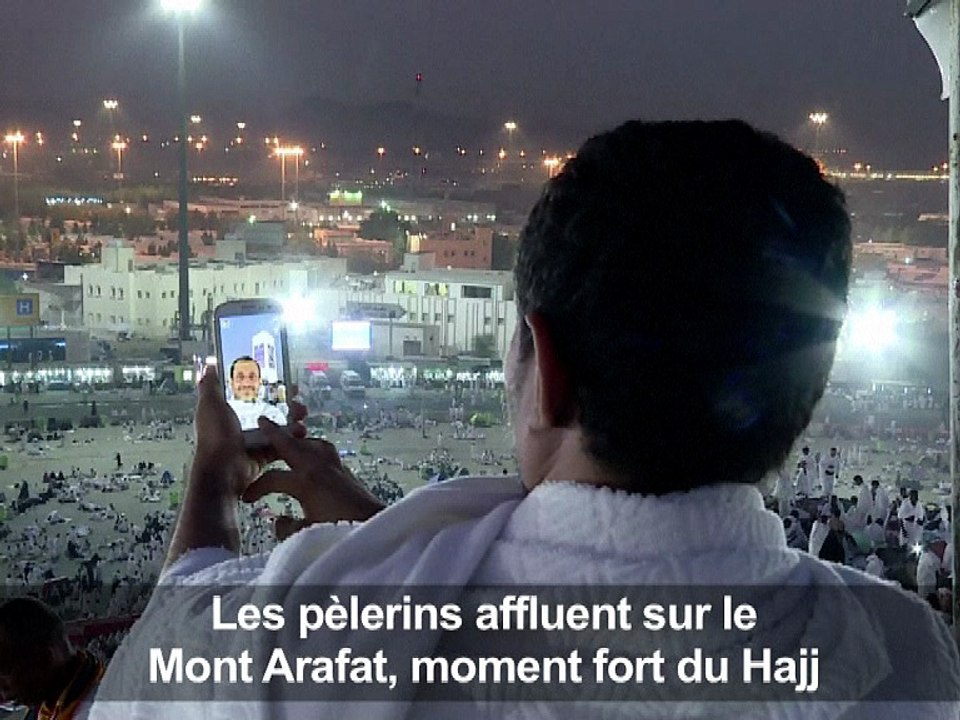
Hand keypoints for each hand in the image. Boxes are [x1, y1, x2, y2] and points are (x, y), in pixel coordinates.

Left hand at [192, 365, 306, 498]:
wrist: (223, 470)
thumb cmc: (215, 435)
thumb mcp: (210, 406)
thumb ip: (210, 387)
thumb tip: (209, 366)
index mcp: (229, 412)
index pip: (251, 395)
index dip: (267, 387)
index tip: (283, 380)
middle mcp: (242, 426)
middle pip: (269, 410)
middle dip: (286, 404)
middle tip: (299, 400)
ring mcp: (254, 441)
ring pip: (278, 427)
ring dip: (293, 420)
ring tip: (302, 415)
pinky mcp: (265, 455)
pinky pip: (282, 445)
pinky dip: (292, 439)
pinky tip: (302, 432)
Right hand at [241, 417, 384, 539]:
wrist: (374, 526)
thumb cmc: (339, 530)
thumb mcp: (307, 533)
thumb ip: (287, 528)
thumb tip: (278, 520)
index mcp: (305, 482)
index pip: (273, 479)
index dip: (256, 488)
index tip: (247, 499)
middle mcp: (318, 467)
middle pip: (292, 446)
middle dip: (276, 434)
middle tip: (263, 422)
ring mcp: (334, 466)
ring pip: (312, 444)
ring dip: (298, 439)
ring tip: (289, 438)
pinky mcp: (347, 471)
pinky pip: (326, 450)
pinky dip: (315, 447)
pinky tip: (314, 453)